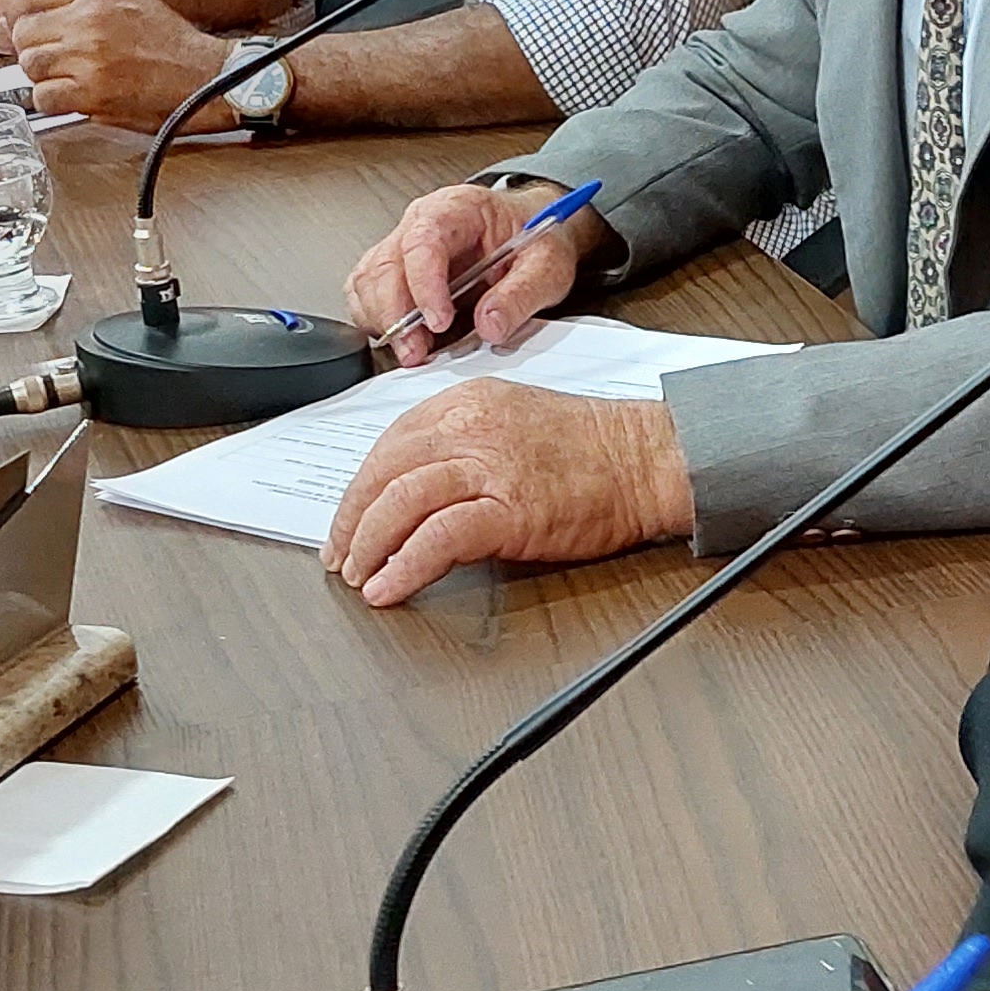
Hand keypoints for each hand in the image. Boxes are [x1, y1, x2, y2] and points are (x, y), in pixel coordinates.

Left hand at [2, 0, 245, 126]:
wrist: (202, 78)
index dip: (14, 3)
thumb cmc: (169, 41)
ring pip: (30, 65)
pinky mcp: (91, 96)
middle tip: (48, 50)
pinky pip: (44, 97)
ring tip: (62, 74)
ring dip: (41, 73)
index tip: (12, 13)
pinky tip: (70, 94)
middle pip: (24, 31)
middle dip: (30, 43)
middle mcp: (88, 24)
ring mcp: (88, 60)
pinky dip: (51, 99)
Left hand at [325, 378, 690, 605]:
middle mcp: (469, 428)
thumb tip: (416, 490)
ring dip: (368, 546)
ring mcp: (489, 468)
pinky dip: (405, 566)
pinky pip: (436, 539)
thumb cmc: (594, 450)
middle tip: (340, 556)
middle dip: (351, 521)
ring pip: (399, 502)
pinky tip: (391, 587)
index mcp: (466, 403)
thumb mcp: (513, 423)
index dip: (359, 489)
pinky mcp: (509, 509)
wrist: (648, 460)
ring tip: (360, 576)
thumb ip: (462, 446)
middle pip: (383, 472)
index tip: (349, 518)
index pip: (389, 444)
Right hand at [349, 181, 601, 364]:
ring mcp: (403, 246)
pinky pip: (366, 293)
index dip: (424, 284)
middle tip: (417, 351)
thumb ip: (521, 295)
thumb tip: (490, 325)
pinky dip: (375, 320)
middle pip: (384, 263)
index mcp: (459, 208)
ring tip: (413, 351)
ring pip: (368, 280)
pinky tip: (402, 339)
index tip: (439, 320)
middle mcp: (422, 222)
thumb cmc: (534, 239)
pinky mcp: (396, 271)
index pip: (424, 241)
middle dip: (395, 313)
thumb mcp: (547, 266)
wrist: (532, 232)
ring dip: (382, 321)